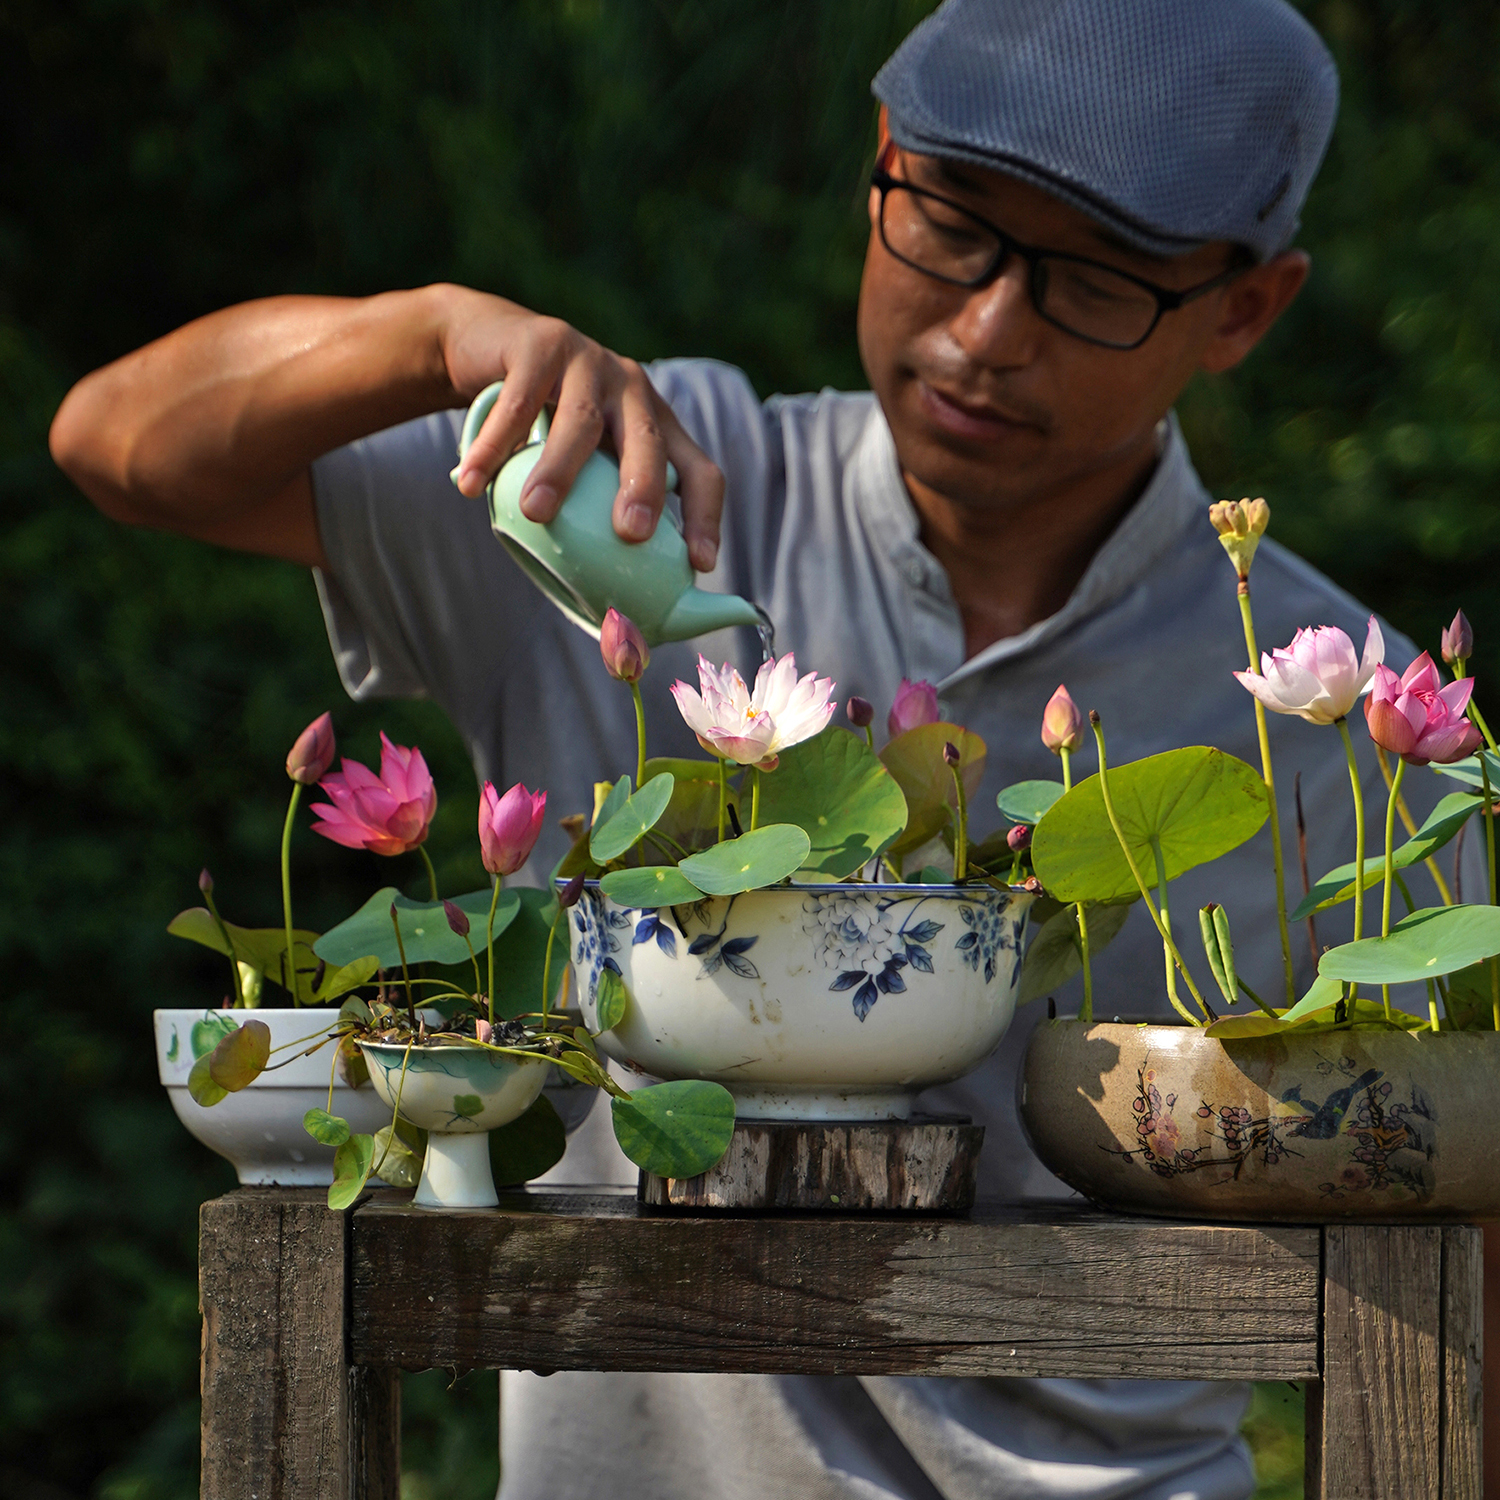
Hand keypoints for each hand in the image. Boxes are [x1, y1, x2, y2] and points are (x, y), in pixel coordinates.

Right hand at [441, 291, 724, 571]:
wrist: (489, 347)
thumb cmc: (542, 431)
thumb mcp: (581, 468)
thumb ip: (593, 521)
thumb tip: (606, 626)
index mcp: (657, 427)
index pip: (700, 471)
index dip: (705, 517)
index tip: (698, 563)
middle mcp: (633, 390)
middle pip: (650, 443)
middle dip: (645, 489)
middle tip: (630, 534)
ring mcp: (588, 361)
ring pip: (581, 421)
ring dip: (559, 470)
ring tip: (534, 513)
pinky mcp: (539, 343)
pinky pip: (518, 402)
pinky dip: (493, 446)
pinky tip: (473, 483)